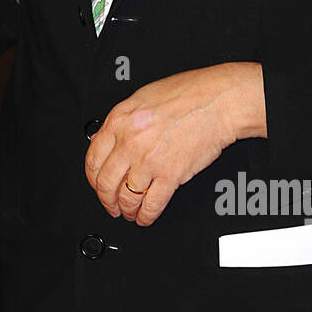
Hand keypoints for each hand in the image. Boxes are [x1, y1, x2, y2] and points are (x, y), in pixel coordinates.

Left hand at [85, 62, 265, 225]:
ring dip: (126, 210)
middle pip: (106, 183)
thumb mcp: (142, 98)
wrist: (218, 102)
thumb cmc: (188, 94)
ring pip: (127, 197)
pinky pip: (151, 204)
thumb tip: (105, 138)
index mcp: (120, 121)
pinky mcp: (171, 175)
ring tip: (128, 212)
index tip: (97, 184)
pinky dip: (146, 216)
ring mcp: (149, 161)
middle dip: (106, 200)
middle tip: (110, 205)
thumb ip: (121, 120)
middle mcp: (130, 142)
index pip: (93, 159)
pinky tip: (145, 217)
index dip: (92, 178)